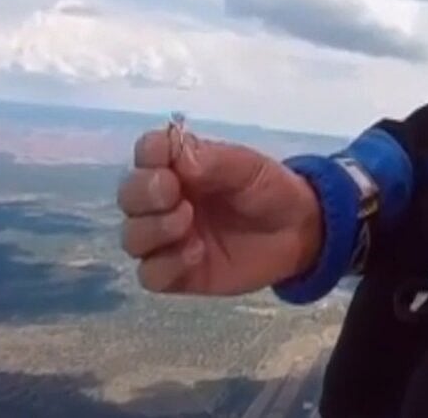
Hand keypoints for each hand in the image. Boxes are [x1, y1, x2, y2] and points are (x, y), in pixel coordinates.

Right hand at [117, 125, 323, 294]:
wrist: (298, 232)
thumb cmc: (269, 190)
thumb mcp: (250, 167)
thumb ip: (215, 161)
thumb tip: (177, 156)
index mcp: (179, 166)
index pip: (146, 153)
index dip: (150, 154)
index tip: (165, 159)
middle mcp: (166, 200)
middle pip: (129, 195)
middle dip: (144, 193)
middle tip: (174, 194)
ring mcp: (168, 238)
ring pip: (132, 237)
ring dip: (153, 229)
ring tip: (186, 222)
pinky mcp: (177, 273)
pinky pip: (150, 274)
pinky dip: (165, 264)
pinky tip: (195, 253)